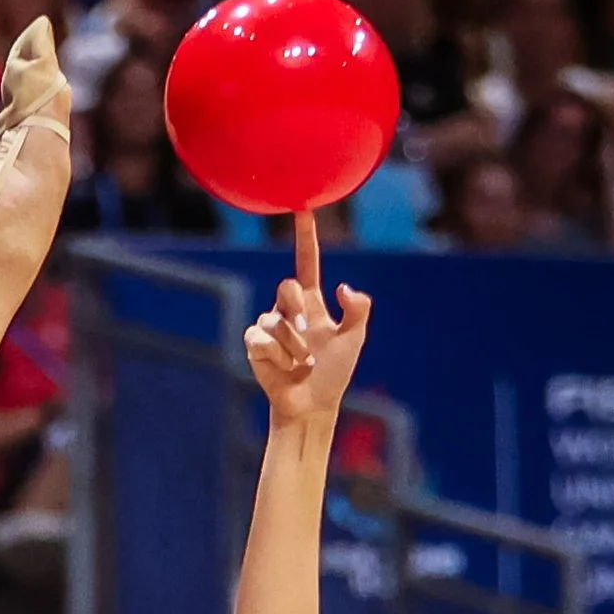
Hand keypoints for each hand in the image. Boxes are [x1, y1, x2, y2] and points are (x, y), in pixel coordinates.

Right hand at [243, 212, 371, 428]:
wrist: (312, 404)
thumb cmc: (334, 372)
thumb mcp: (355, 338)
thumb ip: (358, 309)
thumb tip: (343, 287)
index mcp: (312, 302)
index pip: (306, 262)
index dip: (305, 237)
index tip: (302, 209)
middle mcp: (288, 309)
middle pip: (286, 287)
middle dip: (296, 310)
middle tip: (308, 336)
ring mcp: (269, 326)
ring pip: (275, 319)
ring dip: (294, 345)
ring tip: (303, 364)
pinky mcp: (255, 344)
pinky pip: (261, 337)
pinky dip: (278, 355)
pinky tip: (285, 368)